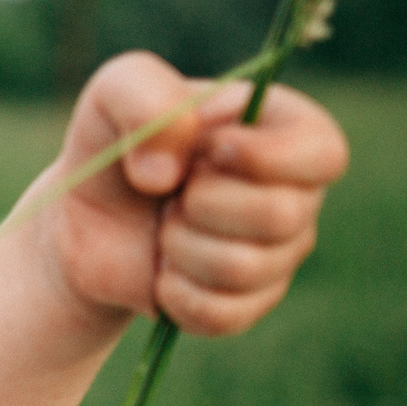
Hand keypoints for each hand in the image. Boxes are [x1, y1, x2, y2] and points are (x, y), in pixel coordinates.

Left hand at [39, 51, 348, 335]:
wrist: (82, 218)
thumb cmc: (114, 143)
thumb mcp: (112, 91)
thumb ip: (142, 95)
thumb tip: (168, 173)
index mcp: (287, 131)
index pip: (324, 153)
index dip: (264, 158)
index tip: (208, 150)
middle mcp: (298, 195)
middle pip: (281, 215)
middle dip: (201, 203)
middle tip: (172, 193)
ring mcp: (278, 255)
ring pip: (245, 267)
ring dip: (180, 247)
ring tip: (164, 227)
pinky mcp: (245, 305)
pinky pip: (221, 314)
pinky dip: (174, 294)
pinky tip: (161, 272)